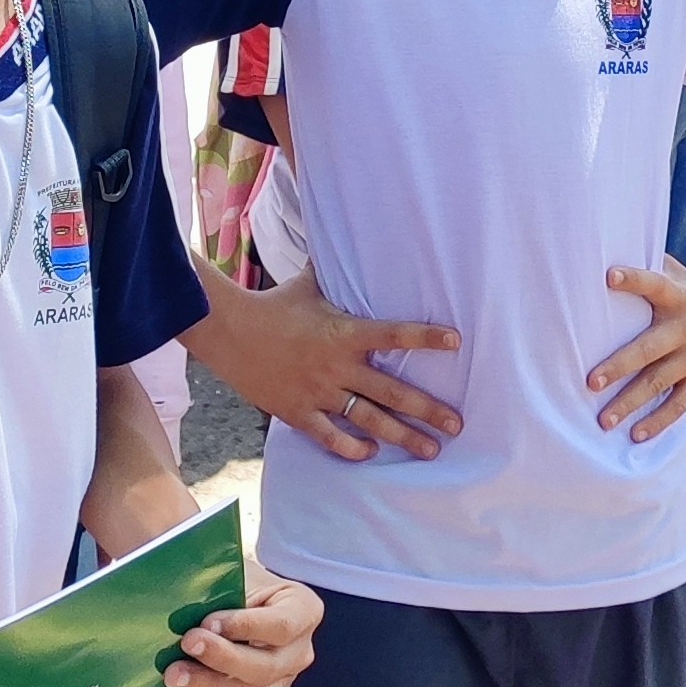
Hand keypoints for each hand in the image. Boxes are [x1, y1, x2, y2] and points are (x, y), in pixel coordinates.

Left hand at [162, 572, 319, 686]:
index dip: (244, 627)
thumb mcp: (230, 573)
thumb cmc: (231, 585)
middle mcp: (300, 649)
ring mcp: (287, 681)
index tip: (206, 622)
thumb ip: (218, 584)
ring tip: (178, 676)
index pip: (282, 625)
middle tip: (186, 645)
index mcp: (302, 609)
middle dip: (223, 658)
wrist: (229, 605)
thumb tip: (186, 597)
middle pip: (268, 666)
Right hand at [185, 268, 463, 462]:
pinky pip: (330, 437)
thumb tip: (344, 233)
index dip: (426, 337)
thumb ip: (332, 269)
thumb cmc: (272, 305)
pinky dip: (352, 448)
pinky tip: (371, 452)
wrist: (228, 331)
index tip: (456, 342)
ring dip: (403, 437)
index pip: (395, 334)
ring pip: (370, 420)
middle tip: (457, 425)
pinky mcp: (298, 412)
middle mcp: (338, 366)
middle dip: (428, 410)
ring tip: (430, 451)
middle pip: (393, 392)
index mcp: (345, 333)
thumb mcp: (308, 284)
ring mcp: (319, 393)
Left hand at [587, 262, 685, 442]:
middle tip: (591, 382)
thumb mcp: (679, 275)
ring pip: (659, 382)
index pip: (653, 285)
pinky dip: (658, 421)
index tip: (609, 276)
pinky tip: (635, 435)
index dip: (633, 279)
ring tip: (603, 420)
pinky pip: (678, 404)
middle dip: (619, 366)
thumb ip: (649, 266)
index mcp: (677, 297)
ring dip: (630, 403)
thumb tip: (608, 246)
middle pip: (649, 349)